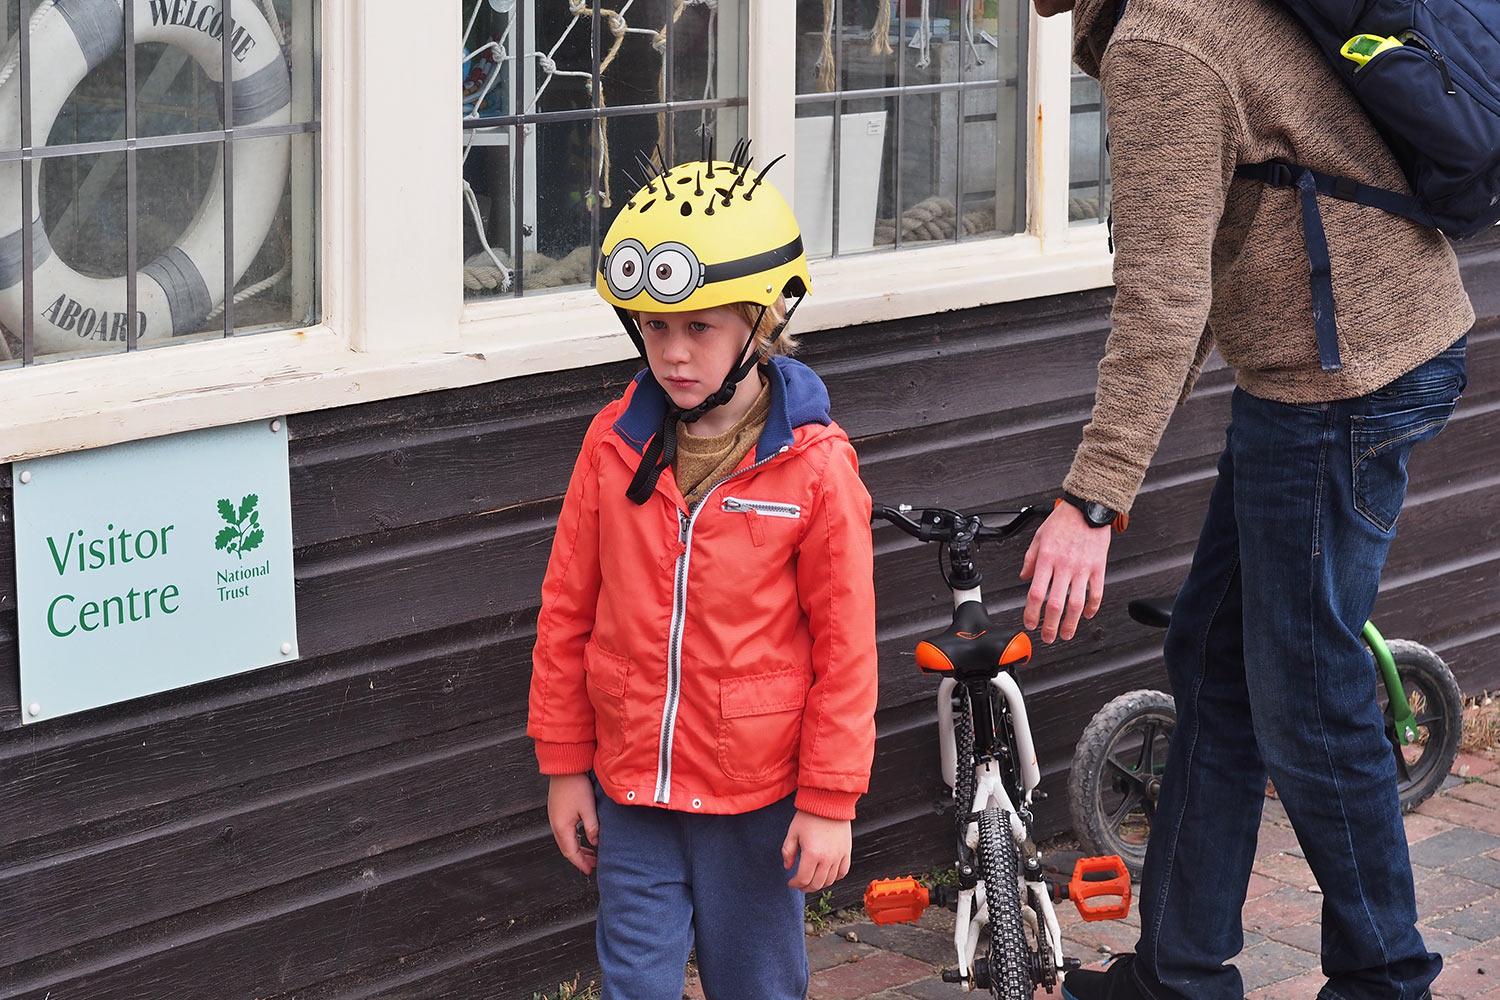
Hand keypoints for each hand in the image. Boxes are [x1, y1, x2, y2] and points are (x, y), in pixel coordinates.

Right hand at [546, 773, 598, 875]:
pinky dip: (574, 838)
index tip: (590, 870)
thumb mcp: (589, 809)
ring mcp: (555, 817)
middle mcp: (555, 824)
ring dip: (578, 848)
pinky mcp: (557, 811)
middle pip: (567, 848)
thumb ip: (592, 828)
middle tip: (593, 864)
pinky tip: (584, 836)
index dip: (581, 863)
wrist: (565, 767)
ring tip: (591, 852)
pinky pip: (565, 831)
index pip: (571, 852)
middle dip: (580, 858)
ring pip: (566, 840)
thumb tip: (595, 843)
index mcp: (562, 827)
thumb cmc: (576, 785)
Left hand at [781, 810, 851, 891]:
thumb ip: (788, 851)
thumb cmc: (810, 815)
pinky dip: (835, 877)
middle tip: (800, 884)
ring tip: (812, 880)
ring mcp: (838, 856)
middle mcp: (827, 858)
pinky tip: (827, 875)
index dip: (795, 884)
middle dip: (806, 887)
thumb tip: (787, 866)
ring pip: (829, 881)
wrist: (829, 802)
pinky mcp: (846, 852)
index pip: (803, 879)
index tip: (791, 881)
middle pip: (817, 884)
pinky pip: (843, 872)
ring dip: (819, 884)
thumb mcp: (793, 832)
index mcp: (812, 854)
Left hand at [1020, 501, 1112, 642]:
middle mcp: (1064, 566)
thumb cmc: (1064, 520)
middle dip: (1050, 625)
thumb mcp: (1039, 537)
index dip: (1031, 613)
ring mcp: (1083, 568)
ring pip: (1077, 603)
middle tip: (1047, 637)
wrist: (1088, 507)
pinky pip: (1096, 592)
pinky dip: (1093, 607)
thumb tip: (1024, 577)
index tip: (1029, 623)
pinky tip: (1089, 615)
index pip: (1036, 593)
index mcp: (1047, 559)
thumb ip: (1030, 559)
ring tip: (1066, 634)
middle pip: (1055, 604)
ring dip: (1071, 623)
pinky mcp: (1098, 567)